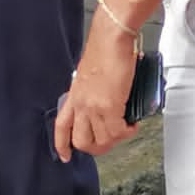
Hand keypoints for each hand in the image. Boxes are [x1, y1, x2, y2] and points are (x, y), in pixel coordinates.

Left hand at [54, 5, 138, 161]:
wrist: (112, 39)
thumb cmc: (104, 49)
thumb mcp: (89, 74)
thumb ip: (92, 91)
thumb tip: (105, 101)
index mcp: (74, 95)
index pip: (61, 126)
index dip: (61, 145)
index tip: (66, 156)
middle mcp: (80, 104)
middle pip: (81, 141)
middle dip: (97, 148)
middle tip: (110, 142)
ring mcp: (93, 107)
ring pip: (102, 140)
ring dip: (116, 140)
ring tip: (125, 129)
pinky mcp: (109, 106)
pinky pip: (117, 132)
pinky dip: (127, 132)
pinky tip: (132, 125)